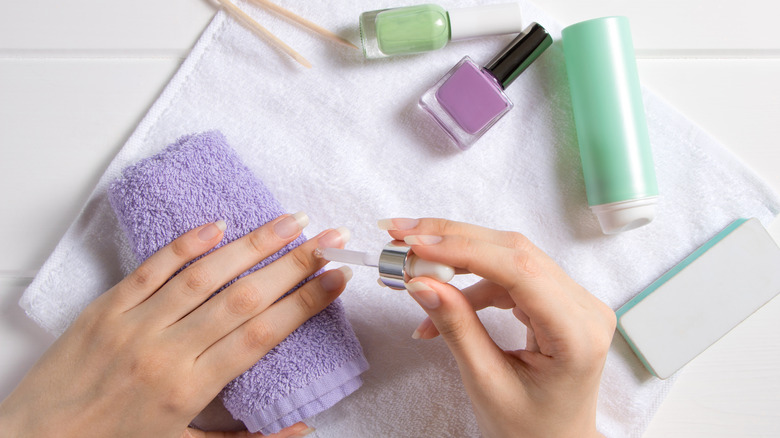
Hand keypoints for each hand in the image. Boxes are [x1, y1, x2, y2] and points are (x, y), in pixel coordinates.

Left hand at [0, 213, 350, 437]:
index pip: (262, 335)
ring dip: (252, 245)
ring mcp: (135, 323)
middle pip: (244, 298)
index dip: (305, 303)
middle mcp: (168, 350)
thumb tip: (303, 429)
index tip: (338, 277)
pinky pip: (152, 268)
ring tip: (292, 221)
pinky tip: (220, 224)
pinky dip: (186, 244)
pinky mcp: (108, 306)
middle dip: (294, 264)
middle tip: (332, 237)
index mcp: (191, 388)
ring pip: (205, 274)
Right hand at [381, 218, 615, 437]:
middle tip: (403, 236)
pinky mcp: (555, 301)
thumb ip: (457, 327)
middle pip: (513, 251)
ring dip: (457, 258)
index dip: (464, 250)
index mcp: (577, 333)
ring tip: (414, 270)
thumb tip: (422, 282)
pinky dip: (469, 284)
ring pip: (508, 257)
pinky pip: (508, 276)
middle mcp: (584, 308)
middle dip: (453, 240)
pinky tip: (440, 300)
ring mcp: (572, 301)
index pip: (519, 269)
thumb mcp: (486, 382)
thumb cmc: (530, 429)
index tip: (416, 244)